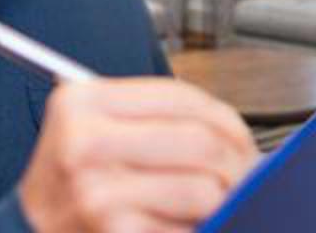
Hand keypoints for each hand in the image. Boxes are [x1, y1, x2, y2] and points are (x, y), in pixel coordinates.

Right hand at [17, 76, 258, 232]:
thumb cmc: (67, 188)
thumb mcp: (90, 132)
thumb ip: (150, 119)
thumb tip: (230, 132)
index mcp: (81, 103)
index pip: (178, 96)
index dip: (224, 117)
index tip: (240, 138)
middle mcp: (85, 141)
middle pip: (199, 140)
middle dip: (238, 161)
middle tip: (248, 174)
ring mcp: (98, 190)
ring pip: (202, 187)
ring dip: (225, 200)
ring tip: (222, 203)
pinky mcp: (113, 230)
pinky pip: (187, 226)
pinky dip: (201, 228)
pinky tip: (191, 226)